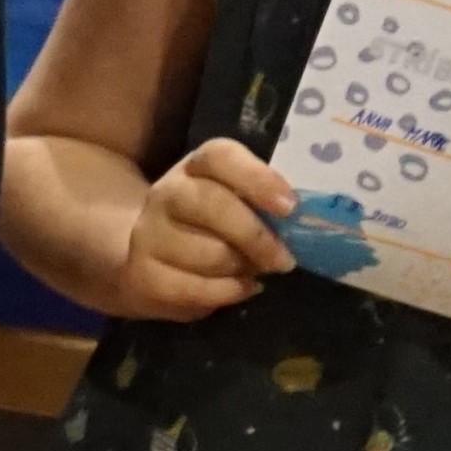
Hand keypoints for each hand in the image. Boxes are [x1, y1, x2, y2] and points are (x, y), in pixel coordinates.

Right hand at [115, 137, 297, 319]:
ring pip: (206, 253)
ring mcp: (148, 233)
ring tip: (252, 272)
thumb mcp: (239, 203)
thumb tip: (309, 224)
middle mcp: (167, 193)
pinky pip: (192, 289)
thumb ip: (266, 204)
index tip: (290, 207)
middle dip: (255, 236)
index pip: (220, 157)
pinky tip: (237, 288)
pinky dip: (224, 294)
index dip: (257, 179)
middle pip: (209, 203)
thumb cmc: (215, 227)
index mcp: (198, 167)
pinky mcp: (141, 273)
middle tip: (284, 260)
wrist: (151, 257)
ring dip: (240, 269)